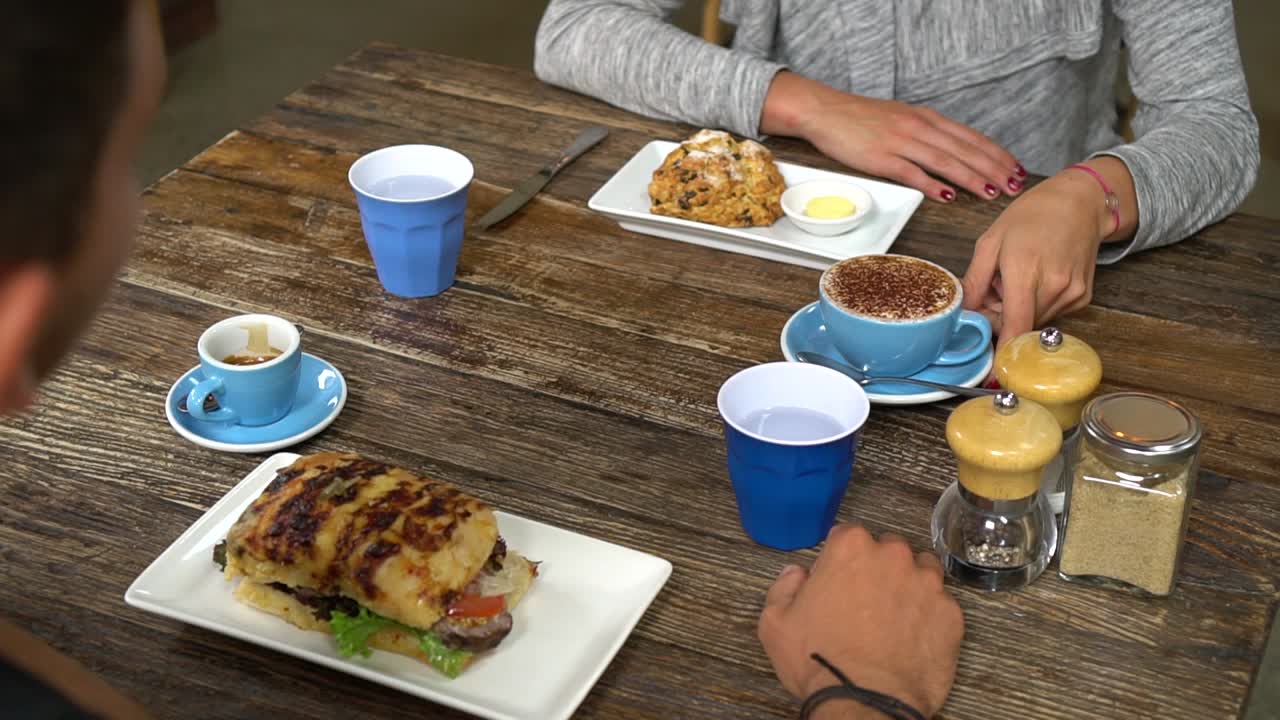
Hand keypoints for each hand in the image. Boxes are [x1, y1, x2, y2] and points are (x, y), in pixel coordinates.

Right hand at [757, 525, 963, 718]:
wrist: (865, 702)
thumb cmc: (819, 661)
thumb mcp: (775, 622)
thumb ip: (785, 586)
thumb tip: (796, 574)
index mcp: (850, 548)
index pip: (848, 535)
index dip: (840, 559)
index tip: (838, 578)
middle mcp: (893, 556)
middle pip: (888, 549)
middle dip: (878, 568)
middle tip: (865, 601)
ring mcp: (927, 584)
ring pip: (922, 570)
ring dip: (909, 586)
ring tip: (893, 617)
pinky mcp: (950, 614)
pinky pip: (942, 605)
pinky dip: (930, 617)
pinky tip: (912, 638)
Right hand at [761, 71, 1023, 202]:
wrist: (826, 111)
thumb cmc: (860, 119)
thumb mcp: (900, 119)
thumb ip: (925, 135)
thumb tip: (950, 154)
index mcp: (926, 118)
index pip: (970, 137)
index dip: (996, 154)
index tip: (1016, 169)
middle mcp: (919, 127)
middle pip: (964, 149)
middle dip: (994, 168)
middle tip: (1015, 185)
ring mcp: (901, 142)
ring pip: (945, 161)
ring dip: (971, 178)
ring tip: (991, 192)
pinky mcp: (881, 158)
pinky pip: (912, 173)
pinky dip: (932, 185)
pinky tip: (947, 196)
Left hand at [961, 170, 1109, 348]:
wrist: (1080, 202)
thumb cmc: (1033, 216)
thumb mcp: (990, 242)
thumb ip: (974, 282)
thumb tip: (965, 314)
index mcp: (1026, 270)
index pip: (1015, 326)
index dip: (1003, 352)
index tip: (994, 373)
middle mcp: (1054, 287)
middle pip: (1019, 326)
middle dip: (1000, 316)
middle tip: (996, 287)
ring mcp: (1072, 294)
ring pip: (1034, 322)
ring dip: (1019, 310)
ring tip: (1020, 277)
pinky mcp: (1083, 297)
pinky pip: (1051, 314)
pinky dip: (1038, 304)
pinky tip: (1039, 278)